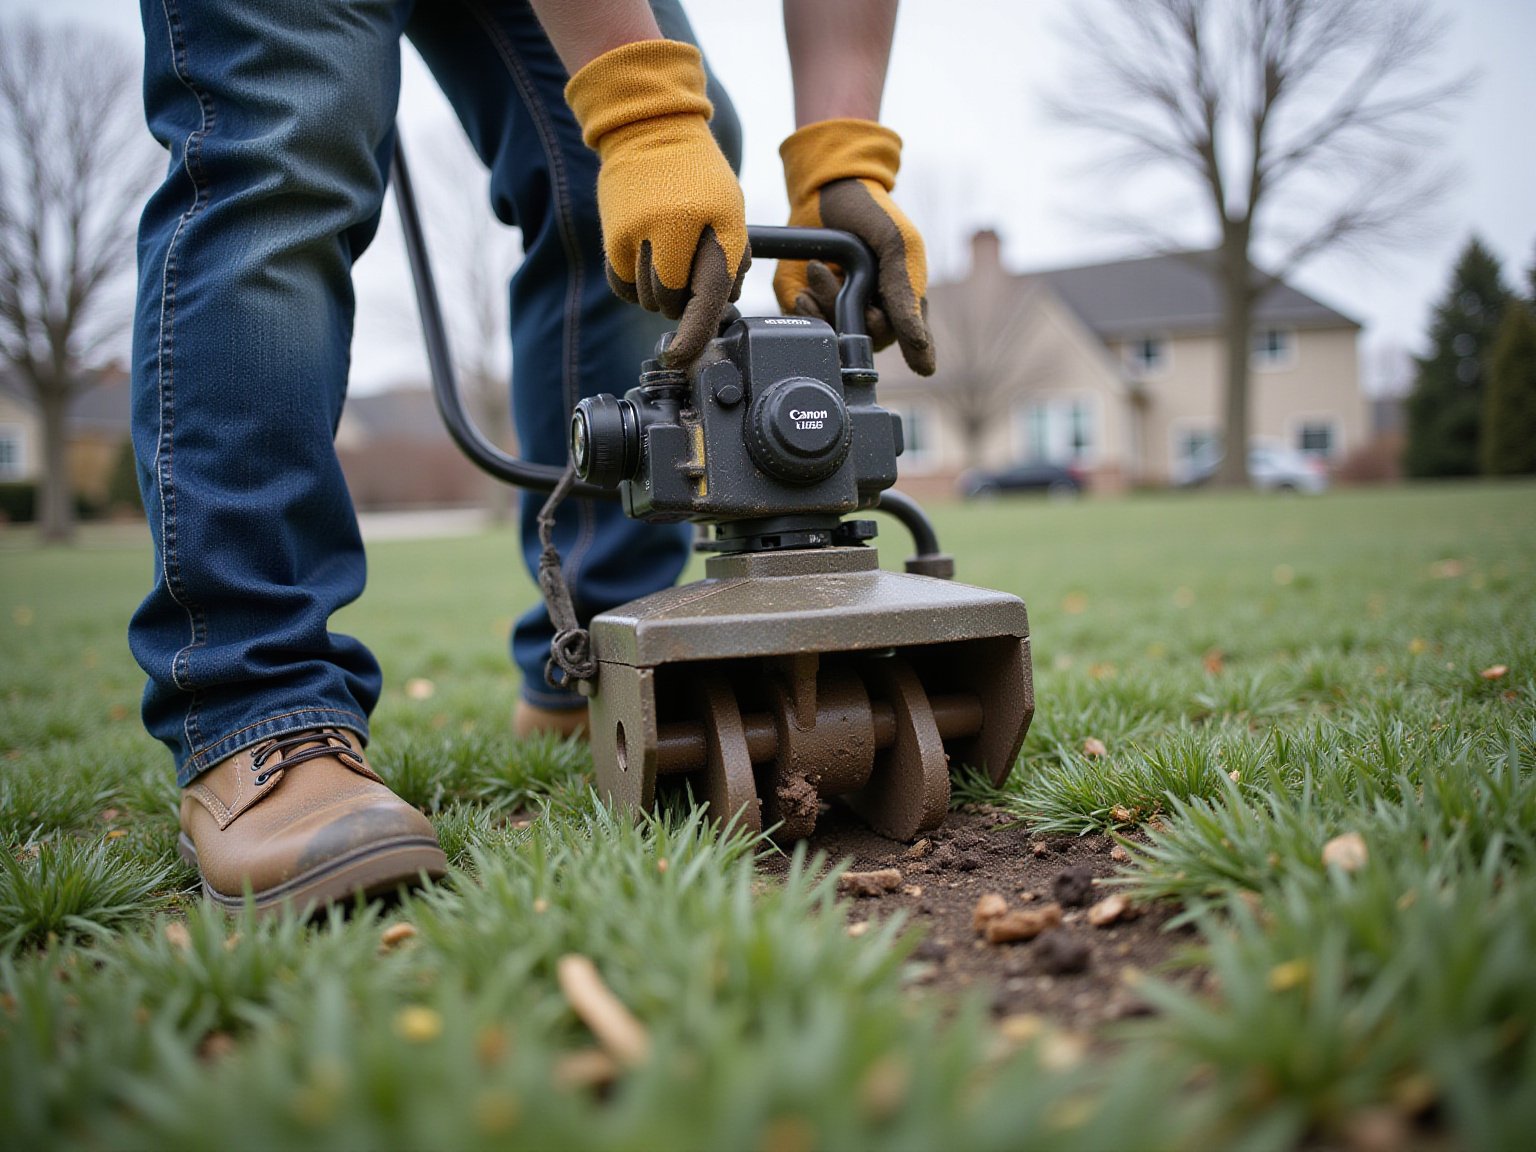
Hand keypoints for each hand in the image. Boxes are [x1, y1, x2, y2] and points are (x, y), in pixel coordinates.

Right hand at [565, 39, 748, 364]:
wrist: (650, 129)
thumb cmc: (699, 179)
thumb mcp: (731, 211)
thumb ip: (731, 261)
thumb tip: (721, 310)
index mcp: (717, 223)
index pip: (708, 293)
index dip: (694, 332)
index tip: (681, 357)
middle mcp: (675, 229)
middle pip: (671, 302)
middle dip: (681, 298)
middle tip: (687, 264)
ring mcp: (639, 232)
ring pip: (645, 298)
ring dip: (657, 291)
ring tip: (666, 249)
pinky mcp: (612, 236)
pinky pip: (622, 287)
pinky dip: (634, 284)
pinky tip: (644, 255)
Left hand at [774, 119, 933, 375]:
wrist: (825, 190)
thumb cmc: (874, 214)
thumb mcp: (899, 247)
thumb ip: (908, 297)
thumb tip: (921, 352)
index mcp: (905, 304)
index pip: (907, 346)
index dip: (891, 340)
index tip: (872, 312)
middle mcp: (874, 314)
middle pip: (865, 344)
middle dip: (849, 315)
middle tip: (839, 278)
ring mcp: (841, 314)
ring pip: (834, 340)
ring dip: (823, 309)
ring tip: (817, 271)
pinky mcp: (810, 310)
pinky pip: (806, 331)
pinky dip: (803, 313)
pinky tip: (804, 291)